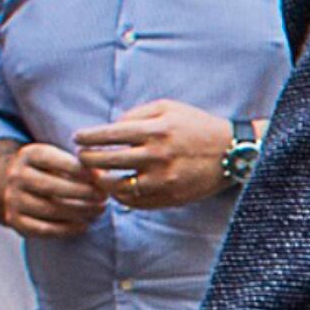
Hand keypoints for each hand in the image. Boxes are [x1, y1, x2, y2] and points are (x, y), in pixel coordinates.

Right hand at [0, 140, 110, 236]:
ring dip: (79, 212)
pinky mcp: (15, 220)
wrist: (21, 185)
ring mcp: (13, 199)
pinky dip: (66, 229)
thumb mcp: (63, 159)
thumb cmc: (53, 170)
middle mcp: (16, 176)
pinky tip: (84, 225)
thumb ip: (82, 165)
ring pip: (49, 209)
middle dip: (82, 193)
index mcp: (29, 155)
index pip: (53, 160)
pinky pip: (43, 229)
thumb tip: (103, 178)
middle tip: (104, 198)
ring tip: (99, 211)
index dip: (79, 169)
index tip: (101, 177)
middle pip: (51, 186)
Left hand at [75, 100, 232, 209]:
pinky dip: (121, 196)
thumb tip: (109, 128)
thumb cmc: (197, 126)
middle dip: (86, 160)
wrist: (232, 153)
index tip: (77, 139)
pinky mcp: (170, 197)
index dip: (87, 137)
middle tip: (82, 159)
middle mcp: (156, 156)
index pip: (108, 135)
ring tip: (98, 176)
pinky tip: (119, 188)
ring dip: (101, 182)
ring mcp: (163, 180)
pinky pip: (135, 202)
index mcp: (154, 130)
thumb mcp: (168, 108)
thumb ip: (136, 114)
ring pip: (116, 186)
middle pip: (105, 162)